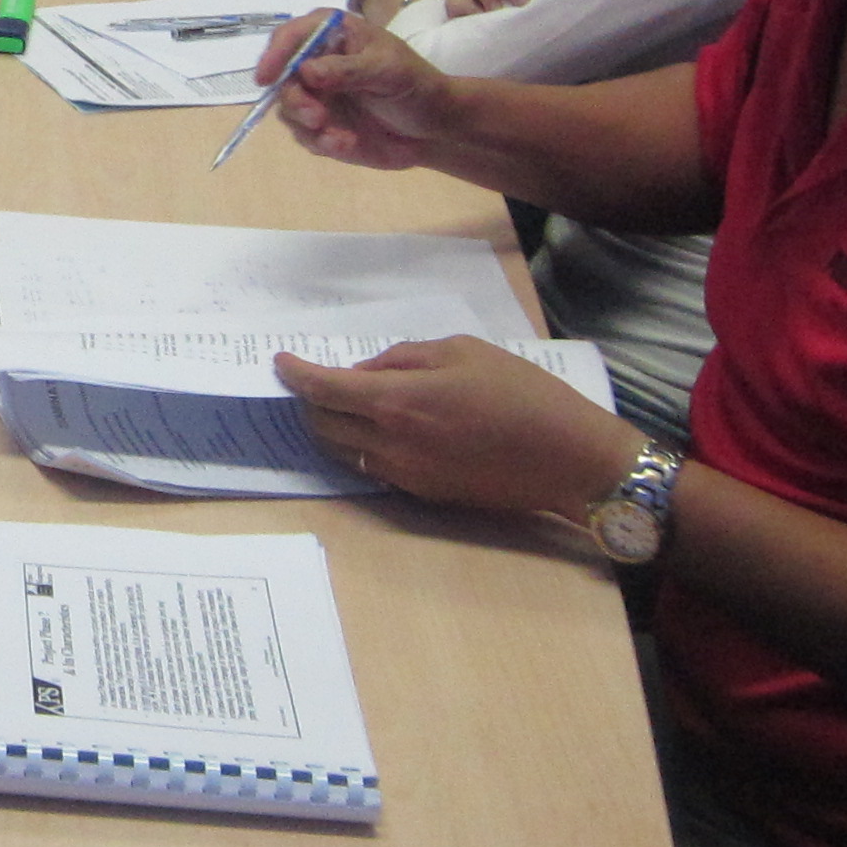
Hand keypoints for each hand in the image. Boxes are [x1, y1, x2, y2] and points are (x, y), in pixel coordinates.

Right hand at [251, 13, 456, 165]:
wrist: (433, 125)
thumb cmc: (415, 84)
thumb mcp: (388, 70)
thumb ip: (348, 70)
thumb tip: (306, 71)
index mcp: (332, 35)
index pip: (291, 36)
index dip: (274, 54)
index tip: (266, 78)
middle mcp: (316, 63)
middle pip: (283, 79)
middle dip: (296, 101)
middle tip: (317, 118)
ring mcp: (317, 96)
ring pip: (289, 111)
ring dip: (309, 127)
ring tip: (341, 139)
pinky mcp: (322, 126)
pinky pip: (306, 136)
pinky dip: (323, 142)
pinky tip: (347, 144)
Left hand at [270, 338, 638, 517]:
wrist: (567, 458)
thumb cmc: (522, 394)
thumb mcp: (463, 352)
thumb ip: (405, 358)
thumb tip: (368, 371)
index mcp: (397, 401)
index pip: (324, 390)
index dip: (295, 376)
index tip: (280, 364)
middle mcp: (391, 443)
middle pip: (323, 425)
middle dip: (309, 402)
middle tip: (311, 381)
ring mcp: (405, 474)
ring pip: (344, 451)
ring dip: (333, 428)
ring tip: (342, 404)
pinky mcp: (423, 494)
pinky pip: (374, 468)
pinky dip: (363, 447)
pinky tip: (379, 430)